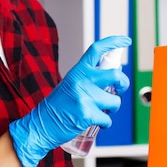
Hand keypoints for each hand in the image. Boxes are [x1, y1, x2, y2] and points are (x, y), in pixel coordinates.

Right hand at [9, 35, 131, 166]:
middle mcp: (82, 80)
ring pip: (115, 101)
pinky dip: (105, 123)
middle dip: (124, 83)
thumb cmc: (58, 106)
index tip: (126, 40)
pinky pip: (107, 119)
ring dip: (113, 108)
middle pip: (115, 75)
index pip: (97, 50)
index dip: (114, 42)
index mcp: (78, 71)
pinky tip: (96, 122)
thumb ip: (89, 78)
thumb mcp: (71, 84)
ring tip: (102, 110)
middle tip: (120, 89)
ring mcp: (85, 97)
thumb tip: (115, 74)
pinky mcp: (87, 114)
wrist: (41, 125)